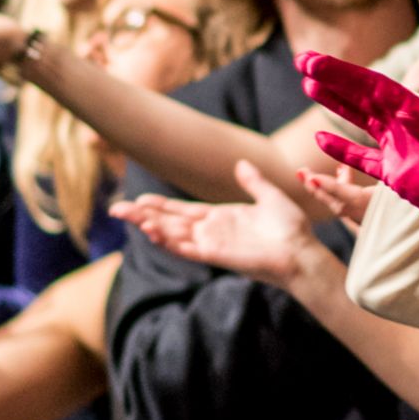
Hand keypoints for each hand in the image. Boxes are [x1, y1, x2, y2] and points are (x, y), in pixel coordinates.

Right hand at [110, 161, 327, 288]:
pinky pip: (187, 249)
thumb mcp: (270, 197)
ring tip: (129, 216)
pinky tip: (152, 232)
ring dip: (151, 227)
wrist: (302, 251)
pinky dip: (169, 241)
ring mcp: (212, 244)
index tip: (139, 200)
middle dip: (143, 216)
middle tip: (116, 209)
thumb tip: (241, 163)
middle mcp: (212, 232)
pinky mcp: (217, 256)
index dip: (160, 206)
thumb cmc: (291, 229)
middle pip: (169, 222)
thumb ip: (253, 182)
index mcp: (221, 219)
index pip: (182, 211)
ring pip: (173, 235)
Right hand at [301, 50, 418, 229]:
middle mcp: (404, 126)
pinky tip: (321, 139)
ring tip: (307, 85)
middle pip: (360, 96)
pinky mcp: (396, 174)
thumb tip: (404, 109)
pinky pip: (363, 159)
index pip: (372, 87)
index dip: (343, 73)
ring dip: (334, 103)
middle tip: (301, 61)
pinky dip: (342, 149)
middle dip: (332, 78)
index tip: (315, 62)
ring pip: (358, 120)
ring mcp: (398, 149)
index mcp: (417, 114)